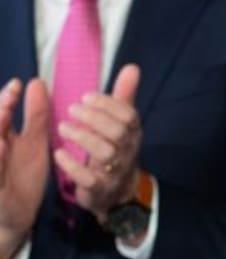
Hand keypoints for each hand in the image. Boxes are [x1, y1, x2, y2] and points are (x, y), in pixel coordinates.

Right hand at [0, 77, 50, 258]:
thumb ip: (36, 115)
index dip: (6, 100)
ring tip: (4, 116)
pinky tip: (2, 147)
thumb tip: (36, 82)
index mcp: (2, 139)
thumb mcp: (34, 142)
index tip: (17, 85)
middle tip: (8, 98)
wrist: (18, 216)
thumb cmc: (22, 177)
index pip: (1, 115)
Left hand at [53, 64, 142, 222]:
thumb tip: (132, 67)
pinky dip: (73, 165)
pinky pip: (89, 178)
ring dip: (83, 137)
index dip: (107, 104)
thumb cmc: (115, 150)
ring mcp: (115, 171)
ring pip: (105, 153)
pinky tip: (60, 154)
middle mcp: (127, 151)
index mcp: (133, 133)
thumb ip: (124, 96)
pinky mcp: (99, 188)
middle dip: (93, 118)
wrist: (118, 191)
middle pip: (118, 133)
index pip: (128, 116)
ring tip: (63, 128)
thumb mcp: (121, 123)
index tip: (86, 97)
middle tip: (71, 110)